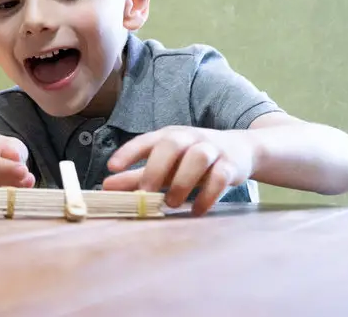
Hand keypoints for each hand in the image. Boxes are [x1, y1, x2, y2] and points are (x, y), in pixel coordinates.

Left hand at [102, 126, 254, 215]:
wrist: (242, 150)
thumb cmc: (193, 158)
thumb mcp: (165, 165)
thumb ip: (136, 175)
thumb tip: (105, 187)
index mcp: (168, 136)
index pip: (146, 140)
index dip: (128, 152)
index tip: (111, 167)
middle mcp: (189, 138)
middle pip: (171, 145)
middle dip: (156, 169)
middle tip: (145, 193)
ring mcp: (212, 149)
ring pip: (198, 158)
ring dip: (183, 182)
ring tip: (172, 204)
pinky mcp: (231, 165)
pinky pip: (220, 177)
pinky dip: (208, 196)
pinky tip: (197, 211)